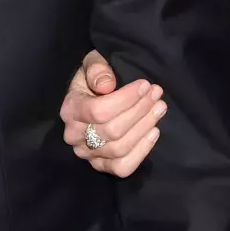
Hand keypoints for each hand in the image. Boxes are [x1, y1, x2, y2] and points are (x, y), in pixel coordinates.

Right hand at [60, 53, 165, 176]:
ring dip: (144, 128)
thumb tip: (107, 85)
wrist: (89, 98)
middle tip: (156, 95)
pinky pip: (122, 167)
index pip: (98, 110)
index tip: (145, 85)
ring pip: (119, 148)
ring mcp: (87, 154)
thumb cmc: (93, 80)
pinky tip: (154, 132)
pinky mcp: (101, 166)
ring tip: (159, 109)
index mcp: (70, 109)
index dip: (126, 99)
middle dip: (139, 111)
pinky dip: (141, 151)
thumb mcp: (91, 64)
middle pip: (112, 130)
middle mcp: (74, 136)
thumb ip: (97, 69)